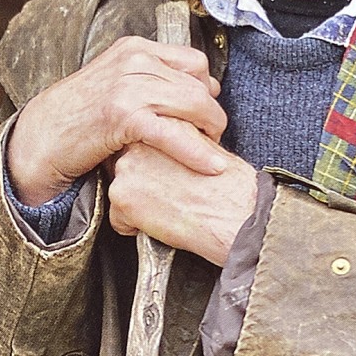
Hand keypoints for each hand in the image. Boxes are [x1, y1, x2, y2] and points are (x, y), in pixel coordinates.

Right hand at [6, 36, 226, 205]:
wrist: (42, 136)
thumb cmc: (79, 116)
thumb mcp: (115, 83)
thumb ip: (151, 80)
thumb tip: (201, 87)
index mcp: (134, 48)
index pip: (193, 61)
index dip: (207, 88)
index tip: (207, 110)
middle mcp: (134, 59)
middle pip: (197, 84)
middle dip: (211, 113)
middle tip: (213, 137)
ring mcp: (128, 85)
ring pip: (193, 104)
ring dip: (210, 131)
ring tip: (213, 150)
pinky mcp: (123, 115)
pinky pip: (174, 132)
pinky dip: (197, 151)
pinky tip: (210, 165)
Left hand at [107, 139, 258, 265]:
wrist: (236, 216)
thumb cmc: (232, 190)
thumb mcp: (208, 152)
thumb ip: (183, 148)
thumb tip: (172, 157)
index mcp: (166, 126)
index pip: (144, 148)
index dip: (157, 170)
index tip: (171, 180)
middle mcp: (142, 141)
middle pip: (129, 169)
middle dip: (144, 186)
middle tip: (172, 197)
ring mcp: (127, 167)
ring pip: (123, 193)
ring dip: (140, 206)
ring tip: (170, 209)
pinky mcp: (121, 195)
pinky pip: (119, 221)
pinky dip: (136, 229)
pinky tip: (163, 224)